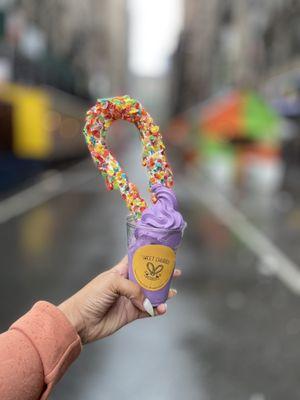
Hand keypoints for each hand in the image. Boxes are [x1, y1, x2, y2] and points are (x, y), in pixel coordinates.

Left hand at [58, 256, 180, 343]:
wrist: (80, 321)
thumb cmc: (90, 297)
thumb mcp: (112, 283)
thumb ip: (132, 289)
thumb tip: (146, 301)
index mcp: (120, 271)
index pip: (137, 259)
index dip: (148, 255)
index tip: (162, 251)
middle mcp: (127, 284)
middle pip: (148, 277)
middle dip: (161, 275)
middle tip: (175, 273)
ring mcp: (129, 299)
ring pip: (151, 295)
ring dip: (162, 294)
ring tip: (172, 293)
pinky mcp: (130, 314)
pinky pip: (148, 311)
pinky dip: (157, 310)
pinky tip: (162, 309)